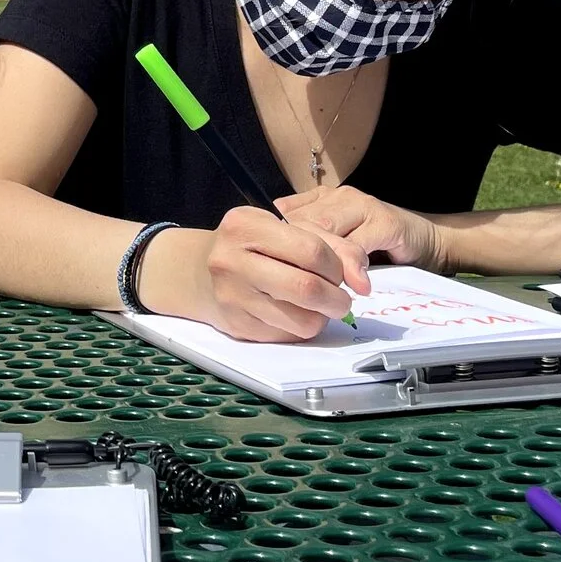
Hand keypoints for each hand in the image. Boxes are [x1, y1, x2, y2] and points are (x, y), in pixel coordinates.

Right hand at [135, 206, 369, 341]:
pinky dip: (302, 327)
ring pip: (302, 321)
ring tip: (318, 306)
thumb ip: (332, 245)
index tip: (340, 272)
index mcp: (245, 225)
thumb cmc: (251, 244)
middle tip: (341, 298)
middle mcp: (231, 260)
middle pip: (307, 288)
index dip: (338, 265)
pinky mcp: (237, 327)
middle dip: (337, 298)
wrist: (197, 270)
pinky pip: (288, 336)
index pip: (312, 250)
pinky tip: (294, 313)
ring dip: (322, 317)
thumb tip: (363, 282)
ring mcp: (231, 297)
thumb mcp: (284, 228)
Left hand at [275, 186, 447, 272]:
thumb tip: (270, 260)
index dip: (276, 244)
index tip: (270, 268)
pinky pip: (358, 245)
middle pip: (303, 223)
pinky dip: (351, 266)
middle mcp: (339, 197)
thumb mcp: (337, 243)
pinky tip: (352, 284)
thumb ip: (309, 244)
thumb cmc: (377, 247)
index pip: (287, 216)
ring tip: (320, 287)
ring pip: (327, 231)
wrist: (429, 241)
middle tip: (290, 283)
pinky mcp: (385, 221)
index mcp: (322, 199)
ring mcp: (363, 206)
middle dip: (294, 255)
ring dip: (320, 263)